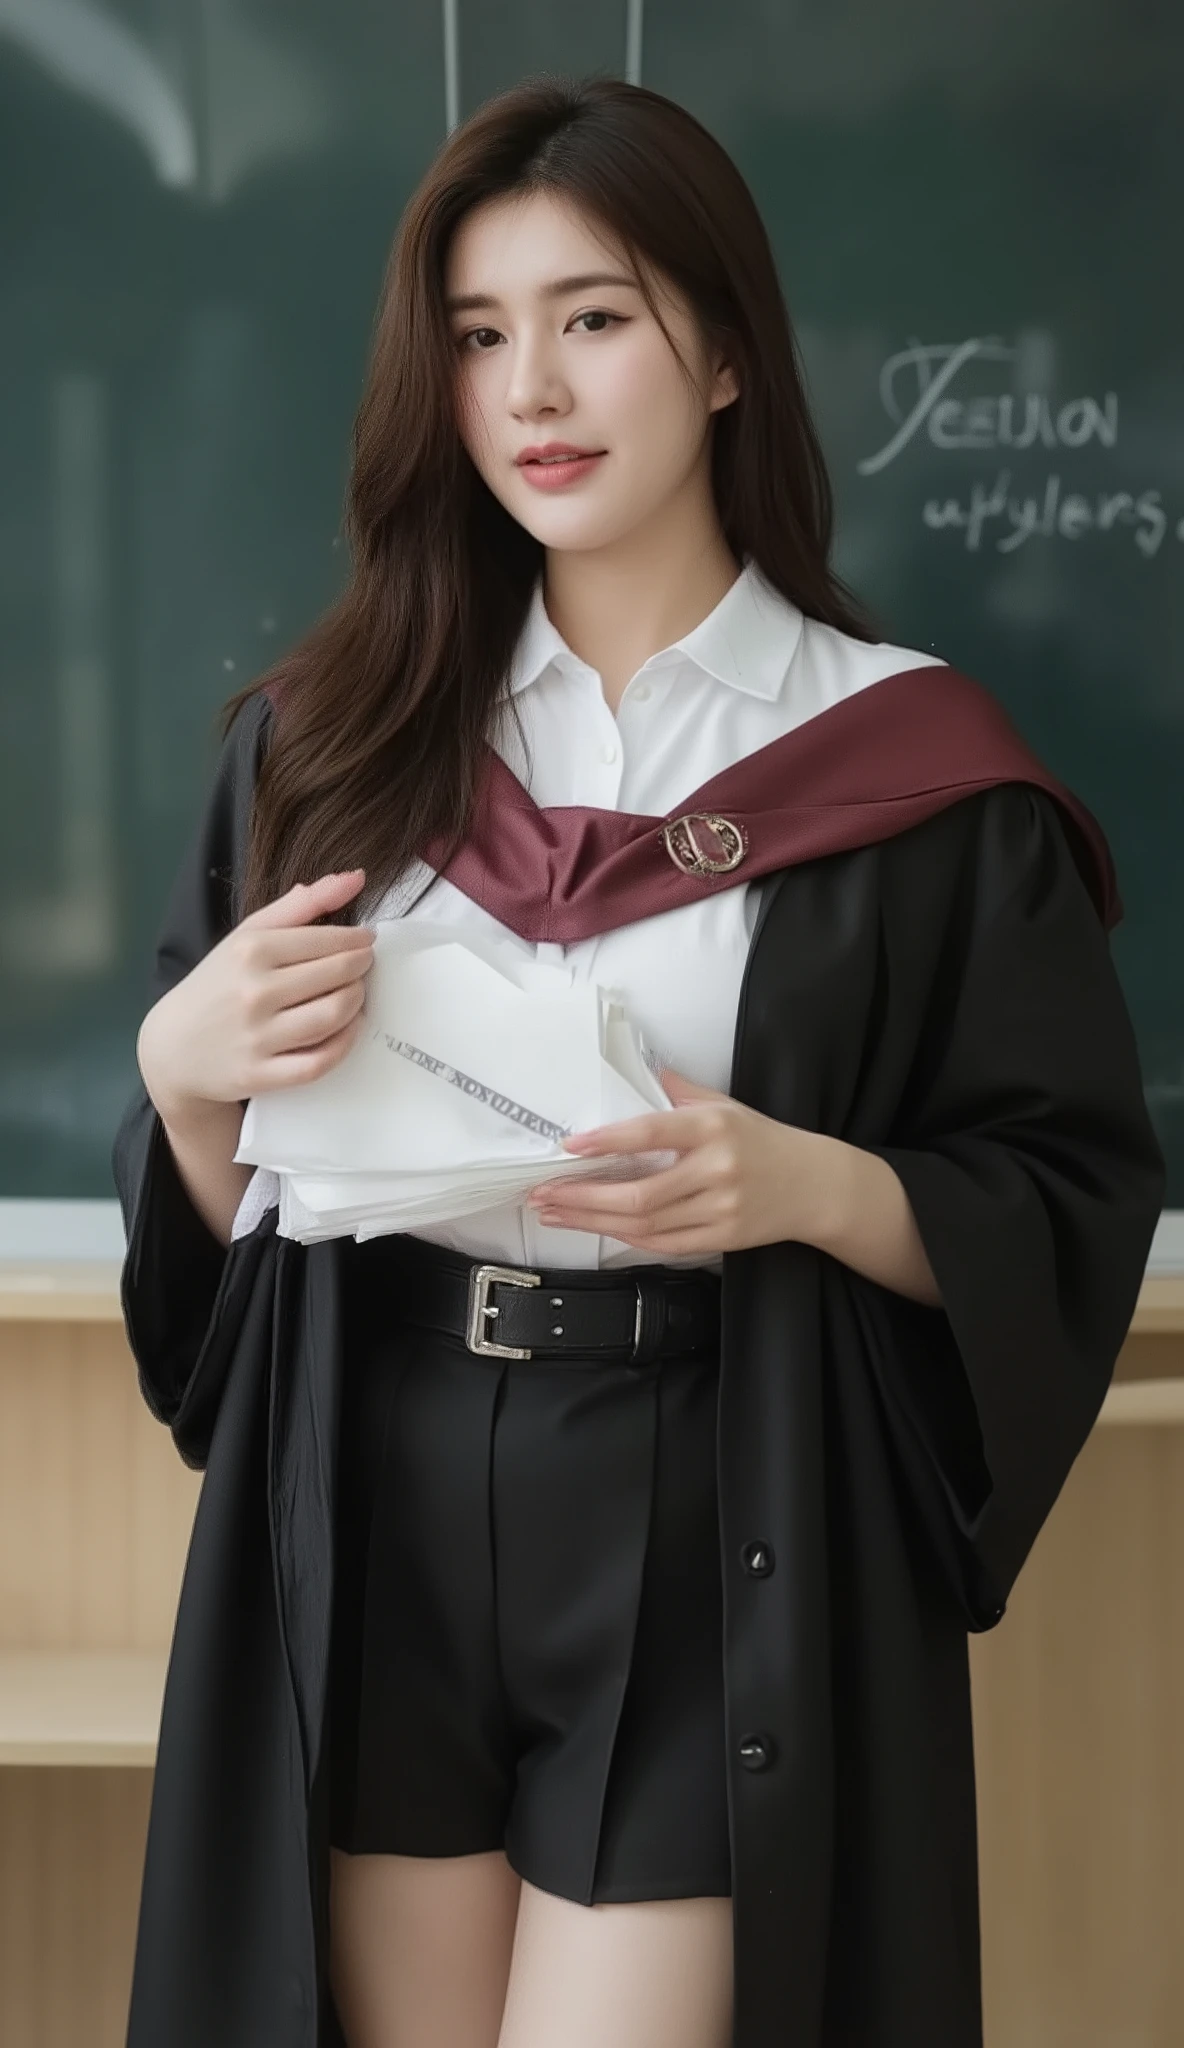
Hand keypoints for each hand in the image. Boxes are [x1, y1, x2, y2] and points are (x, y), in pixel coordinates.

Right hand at [137, 869, 375, 1123]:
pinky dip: (344, 1043)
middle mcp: (254, 992)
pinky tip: (347, 1029)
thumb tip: (356, 878)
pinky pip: (320, 1061)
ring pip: (334, 1015)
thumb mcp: (247, 936)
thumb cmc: (218, 984)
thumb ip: (301, 905)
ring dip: (358, 1001)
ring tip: (356, 992)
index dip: (356, 939)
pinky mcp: (261, 1074)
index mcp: (250, 951)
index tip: (365, 940)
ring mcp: (257, 1036)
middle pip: (336, 975)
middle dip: (361, 967)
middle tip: (364, 965)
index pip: (326, 940)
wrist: (173, 1047)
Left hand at [525, 1066, 827, 1257]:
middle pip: (640, 1192)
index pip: (652, 1132)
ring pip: (645, 1223)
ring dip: (593, 1220)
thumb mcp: (726, 1105)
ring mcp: (720, 1208)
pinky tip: (597, 1228)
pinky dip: (626, 1237)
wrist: (815, 1186)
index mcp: (714, 1128)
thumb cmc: (764, 1141)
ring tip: (555, 1212)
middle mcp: (717, 1169)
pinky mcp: (722, 1238)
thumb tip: (634, 1072)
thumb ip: (678, 1091)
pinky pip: (663, 1244)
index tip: (571, 1146)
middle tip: (545, 1192)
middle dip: (584, 1196)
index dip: (608, 1141)